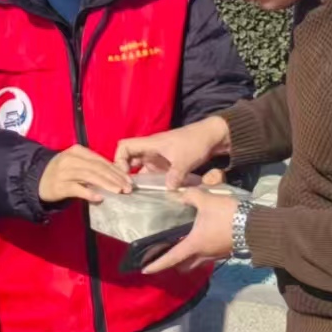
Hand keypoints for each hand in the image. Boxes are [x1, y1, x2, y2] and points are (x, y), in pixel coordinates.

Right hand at [38, 145, 132, 203]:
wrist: (36, 181)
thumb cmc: (61, 173)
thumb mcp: (77, 164)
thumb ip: (94, 168)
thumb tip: (116, 177)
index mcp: (78, 151)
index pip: (101, 160)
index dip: (116, 170)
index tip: (128, 179)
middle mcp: (71, 159)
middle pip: (97, 167)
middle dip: (115, 178)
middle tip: (127, 188)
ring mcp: (64, 172)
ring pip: (90, 176)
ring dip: (106, 184)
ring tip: (118, 191)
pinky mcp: (59, 186)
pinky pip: (77, 189)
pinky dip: (89, 193)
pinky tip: (100, 198)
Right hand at [115, 116, 231, 189]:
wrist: (212, 136)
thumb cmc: (196, 141)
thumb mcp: (185, 160)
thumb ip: (176, 175)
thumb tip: (168, 189)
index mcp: (150, 144)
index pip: (124, 147)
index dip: (119, 160)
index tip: (125, 175)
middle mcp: (151, 151)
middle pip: (129, 160)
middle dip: (125, 174)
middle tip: (128, 190)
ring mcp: (158, 158)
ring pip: (141, 169)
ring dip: (138, 181)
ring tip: (137, 195)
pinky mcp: (166, 165)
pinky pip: (153, 174)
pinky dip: (151, 183)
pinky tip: (152, 194)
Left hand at [142, 189, 238, 274]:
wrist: (256, 225)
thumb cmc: (228, 215)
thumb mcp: (207, 201)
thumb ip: (191, 196)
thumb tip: (179, 194)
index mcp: (194, 245)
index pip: (171, 258)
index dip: (157, 265)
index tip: (145, 270)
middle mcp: (203, 255)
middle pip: (184, 265)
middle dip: (174, 263)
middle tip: (166, 254)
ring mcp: (216, 255)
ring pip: (197, 262)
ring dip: (189, 257)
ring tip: (184, 244)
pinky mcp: (226, 251)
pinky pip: (209, 255)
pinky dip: (202, 250)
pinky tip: (203, 237)